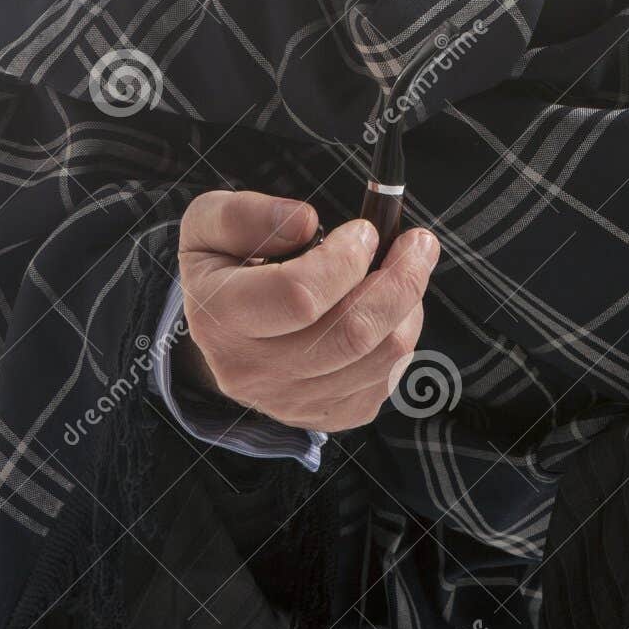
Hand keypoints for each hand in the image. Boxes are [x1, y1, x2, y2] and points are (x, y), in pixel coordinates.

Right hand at [176, 190, 440, 432]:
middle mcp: (254, 371)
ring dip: (409, 305)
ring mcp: (293, 401)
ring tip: (406, 268)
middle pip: (353, 332)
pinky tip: (388, 306)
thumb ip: (245, 214)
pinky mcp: (328, 414)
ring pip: (381, 356)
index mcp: (222, 318)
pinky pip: (387, 378)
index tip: (364, 230)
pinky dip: (402, 334)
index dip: (345, 259)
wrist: (220, 332)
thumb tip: (305, 222)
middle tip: (419, 242)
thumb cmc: (223, 266)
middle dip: (401, 279)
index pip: (299, 296)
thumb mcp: (208, 224)